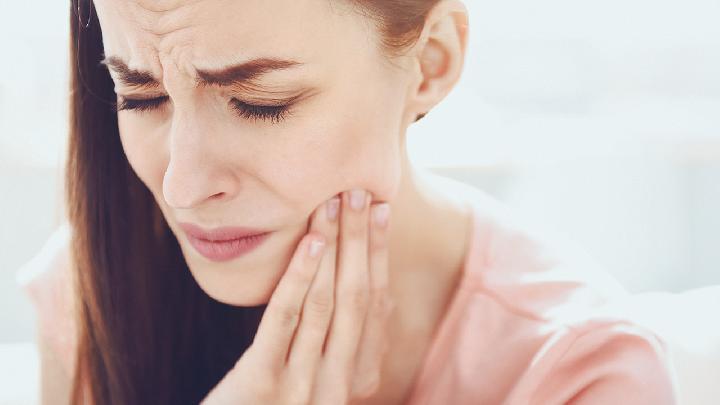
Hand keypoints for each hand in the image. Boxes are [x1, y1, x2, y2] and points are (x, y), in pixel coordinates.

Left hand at [201, 189, 393, 404]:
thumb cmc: (275, 401)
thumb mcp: (315, 373)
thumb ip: (336, 338)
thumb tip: (351, 275)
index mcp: (361, 375)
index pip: (377, 302)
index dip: (380, 252)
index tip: (383, 208)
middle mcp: (341, 382)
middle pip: (359, 295)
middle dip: (362, 239)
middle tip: (362, 191)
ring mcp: (306, 386)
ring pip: (328, 301)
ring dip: (336, 246)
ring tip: (335, 202)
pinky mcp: (266, 383)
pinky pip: (288, 319)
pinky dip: (301, 275)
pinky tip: (311, 241)